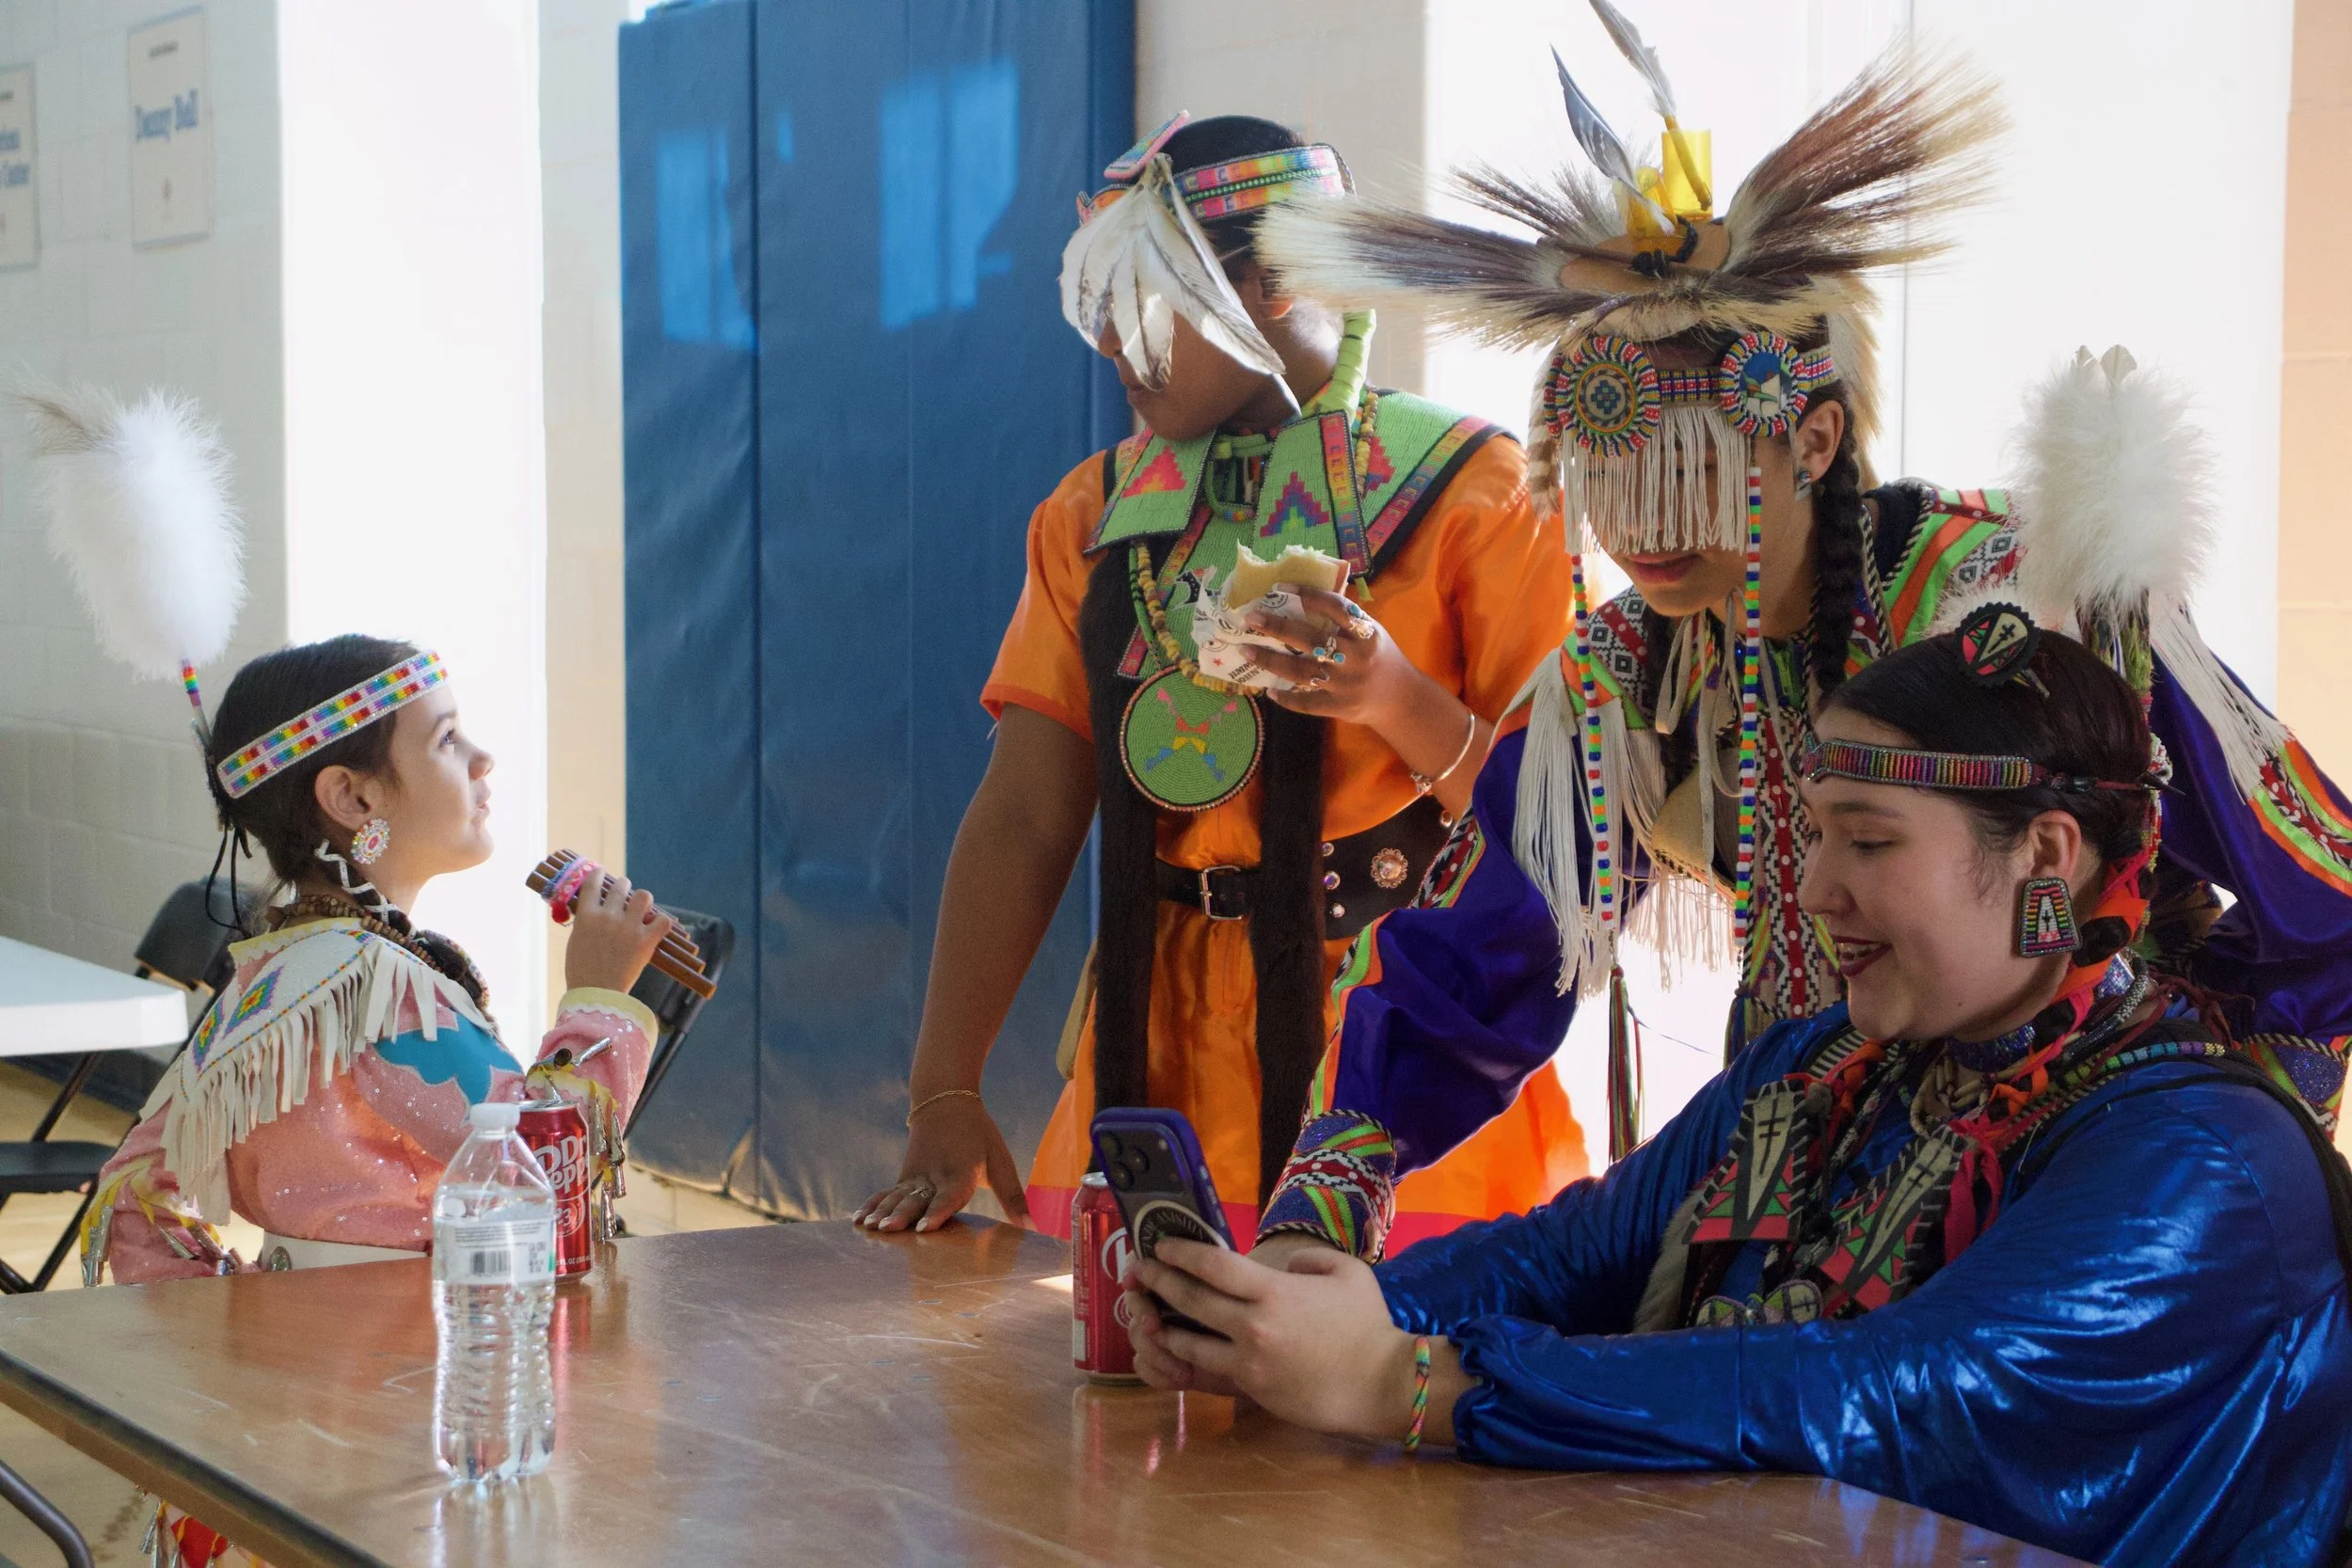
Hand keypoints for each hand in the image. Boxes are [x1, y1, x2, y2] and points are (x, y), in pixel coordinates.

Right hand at [562, 871, 673, 993]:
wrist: (596, 994)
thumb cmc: (581, 971)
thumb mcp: (576, 941)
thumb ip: (586, 922)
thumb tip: (594, 910)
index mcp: (586, 916)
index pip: (593, 882)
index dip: (598, 874)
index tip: (601, 873)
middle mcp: (608, 916)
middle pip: (621, 886)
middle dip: (624, 887)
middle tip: (625, 895)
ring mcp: (628, 927)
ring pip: (644, 896)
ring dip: (644, 901)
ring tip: (642, 909)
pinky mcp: (645, 940)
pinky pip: (663, 920)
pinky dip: (662, 922)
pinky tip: (657, 927)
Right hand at [853, 1094, 1031, 1231]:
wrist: (944, 1103)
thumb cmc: (979, 1136)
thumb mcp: (1000, 1161)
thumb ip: (1013, 1197)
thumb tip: (1032, 1228)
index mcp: (961, 1172)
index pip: (949, 1195)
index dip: (938, 1212)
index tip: (925, 1228)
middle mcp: (934, 1175)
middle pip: (916, 1198)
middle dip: (902, 1215)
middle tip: (888, 1232)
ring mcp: (915, 1176)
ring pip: (897, 1196)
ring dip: (883, 1212)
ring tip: (870, 1228)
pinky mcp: (904, 1177)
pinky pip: (886, 1193)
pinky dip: (873, 1204)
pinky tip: (857, 1219)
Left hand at [1128, 1238, 1418, 1439]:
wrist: (1382, 1384)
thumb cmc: (1368, 1325)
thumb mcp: (1347, 1272)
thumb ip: (1309, 1260)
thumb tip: (1285, 1266)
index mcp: (1274, 1290)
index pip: (1213, 1265)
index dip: (1181, 1252)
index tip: (1162, 1245)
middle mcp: (1253, 1325)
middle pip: (1191, 1299)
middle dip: (1159, 1282)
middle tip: (1139, 1271)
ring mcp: (1248, 1361)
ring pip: (1188, 1342)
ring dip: (1163, 1324)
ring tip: (1146, 1312)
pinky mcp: (1251, 1390)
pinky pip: (1207, 1372)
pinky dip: (1186, 1358)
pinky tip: (1174, 1348)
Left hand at [1242, 588, 1419, 728]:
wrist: (1400, 698)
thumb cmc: (1379, 657)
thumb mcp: (1371, 632)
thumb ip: (1345, 617)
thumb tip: (1308, 592)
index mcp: (1365, 633)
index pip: (1335, 608)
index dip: (1307, 595)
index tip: (1279, 587)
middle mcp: (1355, 657)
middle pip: (1310, 639)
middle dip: (1277, 627)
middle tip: (1251, 617)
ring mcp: (1345, 684)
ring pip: (1301, 671)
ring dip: (1270, 660)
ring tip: (1246, 649)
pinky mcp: (1338, 707)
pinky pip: (1306, 703)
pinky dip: (1286, 698)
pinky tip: (1269, 690)